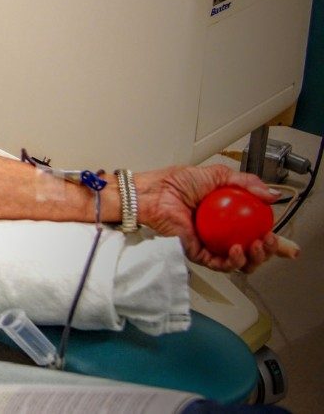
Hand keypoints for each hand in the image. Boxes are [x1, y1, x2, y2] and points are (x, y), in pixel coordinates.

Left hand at [135, 164, 299, 272]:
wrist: (155, 193)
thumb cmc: (176, 183)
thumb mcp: (218, 175)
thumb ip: (246, 183)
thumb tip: (271, 194)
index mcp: (228, 219)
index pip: (255, 233)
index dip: (274, 241)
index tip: (285, 241)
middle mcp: (220, 234)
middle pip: (253, 252)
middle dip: (269, 251)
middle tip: (270, 240)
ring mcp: (210, 246)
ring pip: (240, 263)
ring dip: (255, 257)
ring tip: (257, 245)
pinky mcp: (198, 254)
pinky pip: (220, 264)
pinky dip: (234, 261)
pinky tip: (239, 249)